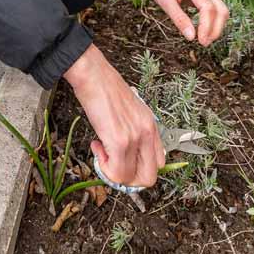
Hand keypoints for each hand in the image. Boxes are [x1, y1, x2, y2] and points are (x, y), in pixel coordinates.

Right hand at [63, 44, 165, 187]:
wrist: (93, 75)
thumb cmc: (106, 88)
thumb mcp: (131, 110)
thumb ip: (135, 130)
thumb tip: (129, 152)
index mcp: (151, 125)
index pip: (159, 163)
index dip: (139, 169)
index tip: (125, 163)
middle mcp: (147, 133)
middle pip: (149, 177)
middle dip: (129, 179)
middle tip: (113, 166)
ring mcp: (135, 138)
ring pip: (130, 178)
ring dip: (112, 171)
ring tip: (102, 151)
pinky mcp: (119, 141)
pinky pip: (116, 172)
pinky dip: (104, 166)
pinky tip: (97, 146)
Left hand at [141, 0, 227, 44]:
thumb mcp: (164, 1)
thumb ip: (178, 18)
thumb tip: (190, 36)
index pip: (207, 8)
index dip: (207, 26)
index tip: (200, 41)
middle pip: (221, 10)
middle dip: (216, 29)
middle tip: (204, 43)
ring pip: (222, 10)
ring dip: (217, 27)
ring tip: (205, 39)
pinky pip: (217, 9)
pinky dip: (214, 22)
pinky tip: (205, 31)